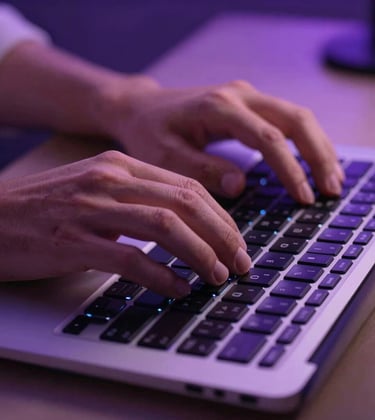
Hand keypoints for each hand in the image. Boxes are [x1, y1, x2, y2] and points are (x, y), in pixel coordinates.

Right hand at [0, 151, 249, 296]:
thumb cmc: (47, 206)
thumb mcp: (97, 188)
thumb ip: (138, 198)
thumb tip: (184, 225)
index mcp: (119, 165)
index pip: (186, 187)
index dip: (220, 216)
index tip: (236, 240)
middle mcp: (109, 180)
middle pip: (185, 203)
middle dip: (222, 235)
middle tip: (240, 262)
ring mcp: (90, 208)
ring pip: (165, 227)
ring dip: (200, 254)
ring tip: (218, 276)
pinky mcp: (73, 241)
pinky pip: (131, 258)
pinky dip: (162, 276)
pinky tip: (178, 289)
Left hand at [101, 79, 343, 202]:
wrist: (141, 109)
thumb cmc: (148, 133)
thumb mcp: (164, 156)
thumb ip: (201, 170)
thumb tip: (240, 185)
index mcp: (218, 107)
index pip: (267, 138)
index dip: (290, 169)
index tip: (303, 197)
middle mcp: (238, 95)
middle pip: (295, 119)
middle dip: (317, 155)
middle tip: (331, 189)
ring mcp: (245, 96)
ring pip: (296, 116)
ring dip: (318, 147)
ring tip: (332, 179)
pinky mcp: (247, 104)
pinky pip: (285, 119)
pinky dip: (304, 141)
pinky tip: (313, 161)